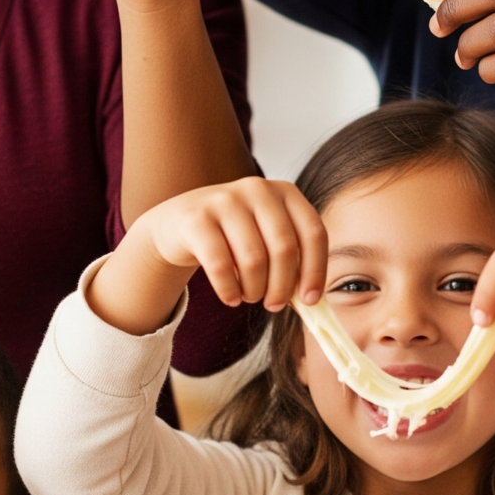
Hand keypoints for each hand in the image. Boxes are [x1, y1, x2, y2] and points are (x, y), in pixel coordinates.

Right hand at [90, 177, 328, 336]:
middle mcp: (257, 189)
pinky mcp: (196, 218)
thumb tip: (311, 301)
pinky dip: (229, 290)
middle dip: (282, 286)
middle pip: (285, 249)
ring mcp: (225, 200)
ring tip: (249, 296)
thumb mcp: (266, 237)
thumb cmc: (233, 236)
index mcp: (285, 191)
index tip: (310, 301)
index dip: (316, 270)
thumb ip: (291, 260)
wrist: (178, 223)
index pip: (313, 233)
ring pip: (254, 261)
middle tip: (273, 305)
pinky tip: (230, 297)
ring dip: (254, 290)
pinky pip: (221, 266)